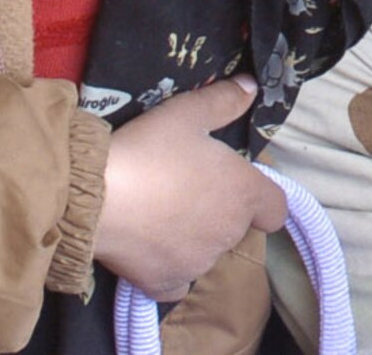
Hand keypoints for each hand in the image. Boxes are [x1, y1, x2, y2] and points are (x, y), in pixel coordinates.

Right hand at [93, 78, 287, 301]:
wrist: (95, 197)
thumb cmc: (150, 150)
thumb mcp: (188, 112)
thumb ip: (225, 100)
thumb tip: (251, 87)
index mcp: (243, 194)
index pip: (276, 209)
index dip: (261, 200)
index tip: (238, 187)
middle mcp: (228, 233)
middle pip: (236, 228)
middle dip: (218, 212)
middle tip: (185, 190)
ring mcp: (196, 264)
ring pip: (206, 253)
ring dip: (193, 239)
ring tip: (159, 215)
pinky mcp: (163, 284)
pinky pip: (177, 283)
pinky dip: (169, 269)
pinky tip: (152, 251)